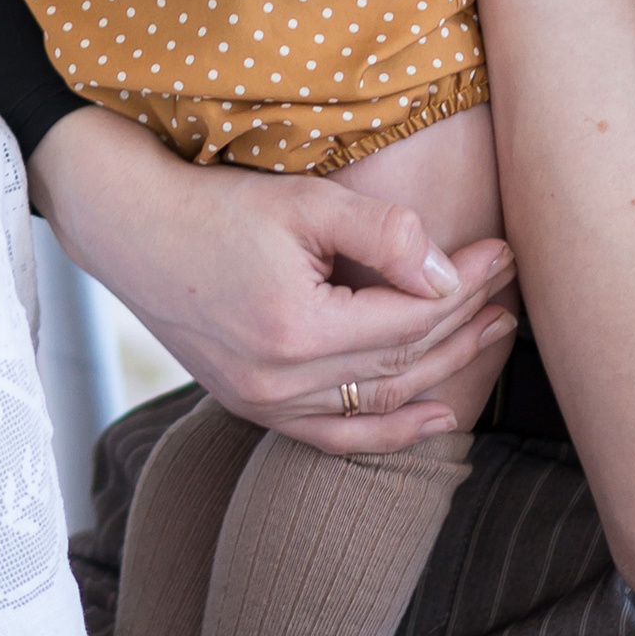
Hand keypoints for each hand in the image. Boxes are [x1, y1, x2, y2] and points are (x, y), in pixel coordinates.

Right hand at [32, 109, 516, 452]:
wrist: (128, 227)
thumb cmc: (211, 204)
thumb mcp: (298, 201)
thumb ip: (380, 232)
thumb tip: (449, 275)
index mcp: (295, 325)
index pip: (408, 315)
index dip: (463, 286)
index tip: (498, 254)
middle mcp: (280, 379)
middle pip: (403, 360)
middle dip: (464, 323)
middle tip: (506, 289)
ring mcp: (263, 401)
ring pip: (380, 398)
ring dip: (443, 370)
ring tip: (488, 333)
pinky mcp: (250, 405)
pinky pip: (336, 434)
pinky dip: (390, 430)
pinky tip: (437, 414)